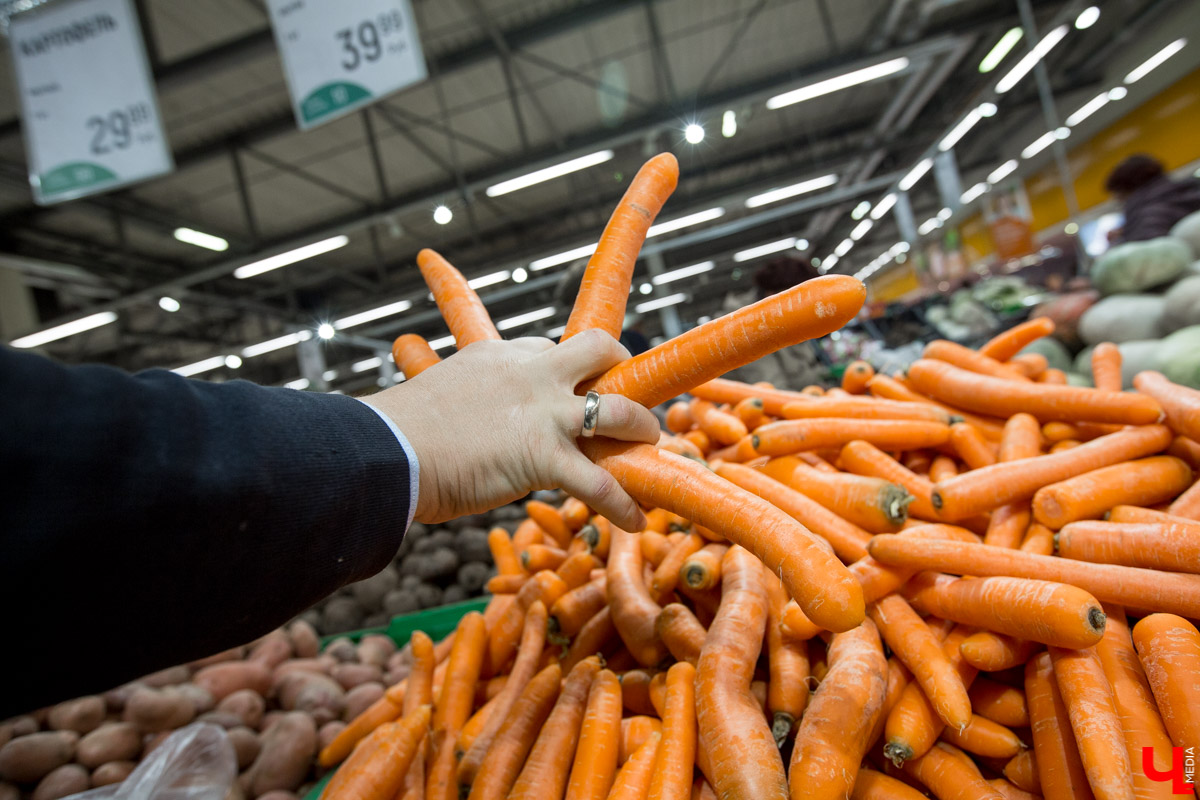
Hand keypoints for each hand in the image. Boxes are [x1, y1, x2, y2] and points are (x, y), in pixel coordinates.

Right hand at [365, 330, 658, 530]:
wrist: (386, 451)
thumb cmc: (400, 433)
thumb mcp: (441, 394)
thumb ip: (468, 400)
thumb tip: (470, 425)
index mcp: (502, 356)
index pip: (552, 349)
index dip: (570, 371)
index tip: (575, 388)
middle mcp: (532, 374)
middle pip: (600, 350)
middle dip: (622, 367)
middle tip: (627, 397)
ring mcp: (543, 413)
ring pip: (619, 409)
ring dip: (641, 428)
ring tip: (647, 445)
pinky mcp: (544, 457)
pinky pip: (599, 483)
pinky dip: (621, 504)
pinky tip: (633, 520)